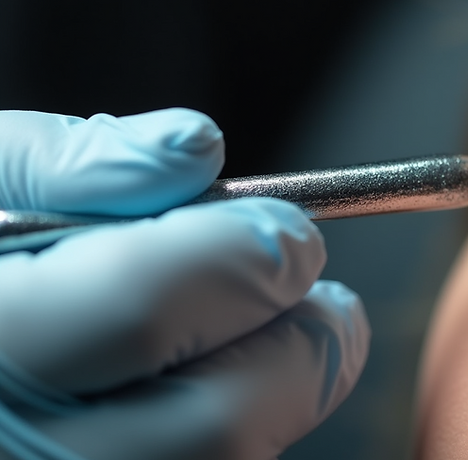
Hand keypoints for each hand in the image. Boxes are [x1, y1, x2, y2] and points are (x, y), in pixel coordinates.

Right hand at [0, 109, 368, 459]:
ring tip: (281, 339)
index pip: (142, 308)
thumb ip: (65, 160)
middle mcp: (12, 445)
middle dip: (301, 349)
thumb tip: (194, 149)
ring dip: (283, 399)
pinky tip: (221, 388)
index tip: (294, 235)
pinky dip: (237, 438)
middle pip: (215, 424)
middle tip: (324, 299)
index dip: (247, 261)